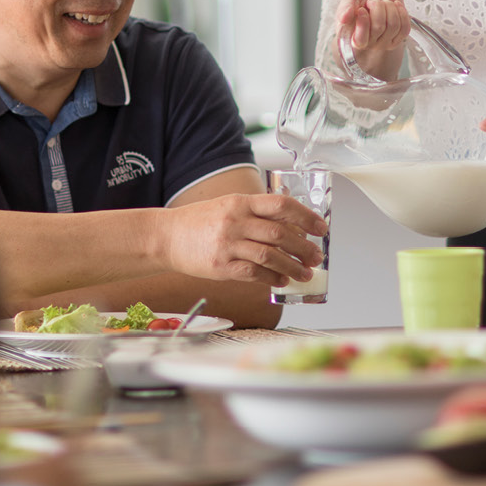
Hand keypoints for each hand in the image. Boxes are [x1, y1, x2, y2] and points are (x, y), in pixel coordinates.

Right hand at [159, 194, 325, 286]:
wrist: (165, 237)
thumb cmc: (198, 222)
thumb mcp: (227, 206)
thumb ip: (255, 212)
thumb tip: (290, 223)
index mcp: (240, 203)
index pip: (281, 206)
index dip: (305, 217)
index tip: (320, 228)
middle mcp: (236, 222)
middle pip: (280, 234)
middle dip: (304, 247)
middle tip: (316, 256)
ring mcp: (228, 244)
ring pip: (270, 256)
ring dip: (292, 267)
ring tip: (304, 273)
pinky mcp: (221, 266)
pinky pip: (254, 274)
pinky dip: (271, 279)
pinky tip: (281, 282)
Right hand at [332, 0, 409, 63]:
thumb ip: (346, 6)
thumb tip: (343, 19)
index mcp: (352, 36)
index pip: (360, 41)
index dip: (363, 24)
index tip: (361, 9)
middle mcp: (368, 42)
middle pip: (379, 28)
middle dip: (377, 7)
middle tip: (372, 1)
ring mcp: (384, 41)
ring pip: (394, 26)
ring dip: (389, 7)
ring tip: (382, 3)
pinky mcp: (398, 36)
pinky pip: (405, 29)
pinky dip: (402, 12)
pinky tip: (395, 6)